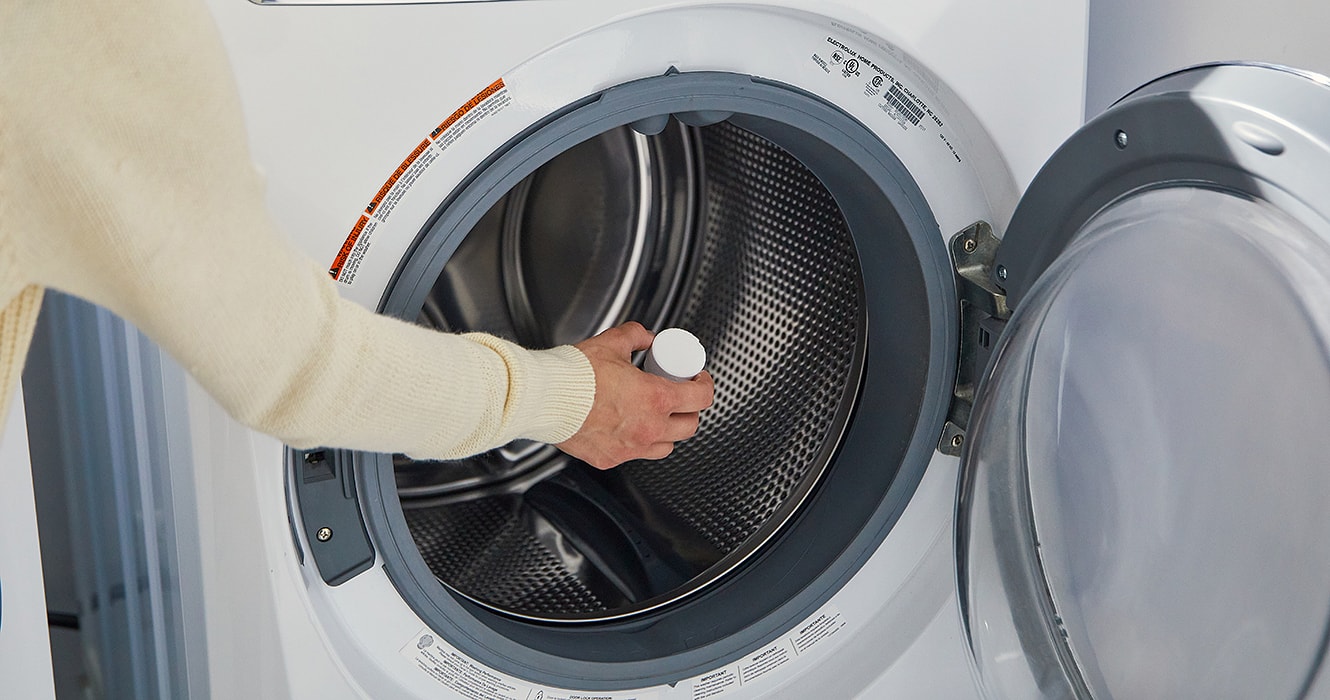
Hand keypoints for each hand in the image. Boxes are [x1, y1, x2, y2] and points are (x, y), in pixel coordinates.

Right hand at [557, 322, 714, 468]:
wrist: (544, 397)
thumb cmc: (574, 375)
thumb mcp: (612, 343)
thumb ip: (635, 336)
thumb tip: (646, 338)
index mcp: (656, 399)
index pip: (701, 398)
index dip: (705, 385)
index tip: (698, 379)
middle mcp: (648, 428)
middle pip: (689, 426)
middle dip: (690, 410)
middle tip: (681, 397)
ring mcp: (631, 448)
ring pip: (666, 446)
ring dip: (668, 431)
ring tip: (657, 416)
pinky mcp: (610, 459)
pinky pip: (635, 454)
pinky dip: (637, 443)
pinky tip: (628, 428)